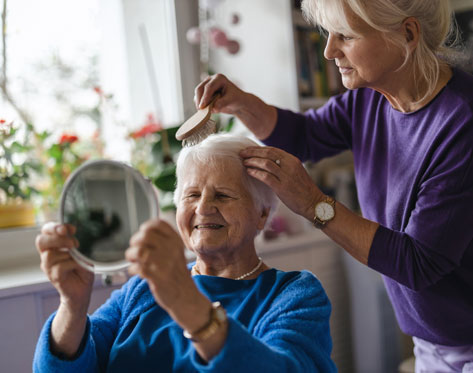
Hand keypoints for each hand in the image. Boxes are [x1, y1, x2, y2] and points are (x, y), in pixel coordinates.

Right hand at [36, 222, 93, 311]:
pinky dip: (72, 264)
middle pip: (41, 240)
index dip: (56, 226)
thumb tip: (74, 235)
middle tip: (73, 243)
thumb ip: (76, 243)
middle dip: (57, 238)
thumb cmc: (82, 269)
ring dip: (66, 253)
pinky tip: (78, 266)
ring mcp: (49, 266)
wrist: (82, 289)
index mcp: (53, 245)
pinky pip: (59, 267)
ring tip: (77, 257)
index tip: (71, 229)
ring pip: (49, 255)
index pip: (46, 230)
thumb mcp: (82, 252)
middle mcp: (47, 254)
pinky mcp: (54, 277)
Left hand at [126, 219, 221, 350]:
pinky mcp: (157, 277)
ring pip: (138, 251)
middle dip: (134, 243)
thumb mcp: (174, 252)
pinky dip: (133, 269)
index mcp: (176, 241)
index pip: (157, 224)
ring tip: (134, 262)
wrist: (185, 296)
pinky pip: (136, 267)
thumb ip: (162, 242)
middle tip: (135, 252)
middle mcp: (171, 249)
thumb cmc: (175, 274)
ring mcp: (165, 263)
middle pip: (144, 235)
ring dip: (131, 256)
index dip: (145, 229)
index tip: (143, 238)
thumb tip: (140, 235)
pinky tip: (137, 272)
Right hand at [194, 73, 246, 114]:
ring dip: (199, 103)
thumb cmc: (235, 99)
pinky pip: (198, 100)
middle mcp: (210, 80)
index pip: (209, 87)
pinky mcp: (203, 94)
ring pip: (197, 95)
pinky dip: (201, 106)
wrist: (236, 102)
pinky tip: (208, 110)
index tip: (202, 106)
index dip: (205, 97)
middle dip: (199, 100)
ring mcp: (206, 86)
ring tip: (207, 111)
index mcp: (219, 78)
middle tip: (201, 111)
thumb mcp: (231, 100)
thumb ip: (222, 103)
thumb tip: (213, 108)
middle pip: (200, 89)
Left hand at [240, 146, 324, 220]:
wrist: (314, 203)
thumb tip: (268, 163)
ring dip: (252, 161)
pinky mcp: (282, 187)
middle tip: (242, 153)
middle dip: (252, 152)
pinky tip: (249, 172)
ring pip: (265, 163)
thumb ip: (284, 166)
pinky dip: (255, 173)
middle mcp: (289, 165)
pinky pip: (266, 177)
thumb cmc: (304, 190)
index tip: (249, 150)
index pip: (273, 149)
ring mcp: (286, 176)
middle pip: (267, 153)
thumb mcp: (296, 172)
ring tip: (244, 162)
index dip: (258, 148)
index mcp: (293, 160)